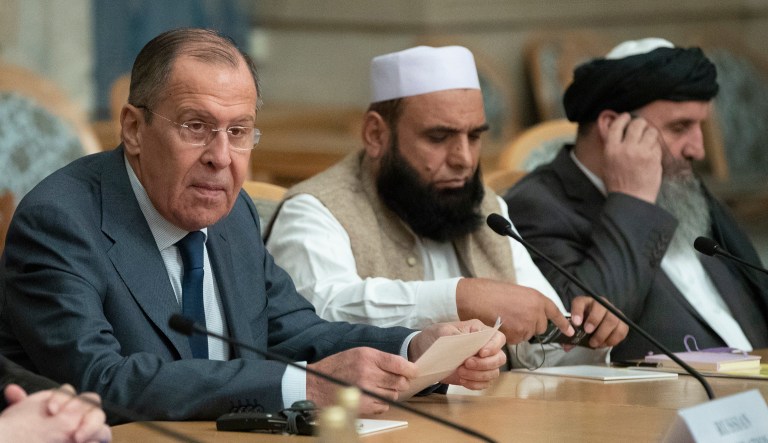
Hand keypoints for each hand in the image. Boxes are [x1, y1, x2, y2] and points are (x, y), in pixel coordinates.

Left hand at [0, 384, 110, 442]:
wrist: (30, 442)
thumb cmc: (29, 436)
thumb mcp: (26, 417)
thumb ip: (22, 404)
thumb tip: (12, 390)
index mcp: (64, 406)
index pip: (69, 392)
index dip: (63, 397)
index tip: (51, 410)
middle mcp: (78, 415)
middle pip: (91, 400)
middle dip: (81, 407)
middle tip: (66, 418)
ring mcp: (87, 427)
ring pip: (99, 416)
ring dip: (91, 423)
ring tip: (78, 436)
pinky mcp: (95, 439)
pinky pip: (105, 434)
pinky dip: (97, 437)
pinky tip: (84, 441)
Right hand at [306, 347, 417, 414]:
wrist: (316, 385)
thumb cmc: (337, 367)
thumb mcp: (357, 353)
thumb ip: (379, 359)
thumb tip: (402, 367)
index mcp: (367, 356)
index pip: (399, 364)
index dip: (410, 369)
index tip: (414, 372)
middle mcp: (368, 373)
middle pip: (399, 381)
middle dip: (400, 382)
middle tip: (393, 380)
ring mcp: (366, 391)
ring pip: (393, 394)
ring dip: (390, 392)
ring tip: (376, 387)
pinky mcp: (363, 405)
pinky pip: (384, 406)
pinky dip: (381, 402)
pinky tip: (370, 396)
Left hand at [420, 320, 506, 389]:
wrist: (424, 351)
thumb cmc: (435, 336)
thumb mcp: (442, 332)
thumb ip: (456, 335)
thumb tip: (466, 341)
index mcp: (479, 331)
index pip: (498, 338)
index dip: (494, 347)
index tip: (481, 353)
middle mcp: (484, 347)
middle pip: (499, 358)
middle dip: (484, 364)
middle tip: (466, 364)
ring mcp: (482, 362)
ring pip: (494, 372)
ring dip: (478, 375)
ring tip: (460, 372)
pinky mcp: (476, 375)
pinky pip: (485, 383)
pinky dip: (475, 384)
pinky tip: (462, 380)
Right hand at [456, 277, 573, 343]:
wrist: (475, 297)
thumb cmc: (490, 292)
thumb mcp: (516, 293)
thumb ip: (528, 304)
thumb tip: (530, 314)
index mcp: (536, 298)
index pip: (554, 312)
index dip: (563, 323)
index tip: (571, 331)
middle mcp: (536, 311)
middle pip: (540, 328)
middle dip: (529, 326)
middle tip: (513, 318)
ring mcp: (527, 324)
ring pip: (526, 335)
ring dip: (517, 332)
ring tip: (503, 319)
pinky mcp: (518, 334)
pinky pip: (516, 340)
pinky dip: (508, 336)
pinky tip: (499, 325)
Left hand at [570, 296, 627, 347]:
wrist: (600, 322)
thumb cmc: (585, 323)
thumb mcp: (577, 325)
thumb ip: (572, 334)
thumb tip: (566, 346)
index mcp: (585, 302)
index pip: (580, 302)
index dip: (577, 311)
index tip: (576, 323)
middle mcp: (600, 303)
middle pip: (601, 308)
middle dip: (594, 321)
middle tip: (588, 332)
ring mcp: (613, 312)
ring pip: (612, 319)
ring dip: (603, 333)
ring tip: (594, 343)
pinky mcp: (623, 322)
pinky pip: (622, 330)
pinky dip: (613, 339)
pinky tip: (604, 344)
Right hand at [599, 111, 661, 202]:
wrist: (630, 199)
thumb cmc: (617, 183)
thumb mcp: (607, 163)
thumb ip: (612, 147)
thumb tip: (618, 133)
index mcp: (611, 149)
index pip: (617, 125)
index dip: (623, 118)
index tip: (627, 117)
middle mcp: (626, 148)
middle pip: (637, 124)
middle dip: (640, 123)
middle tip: (641, 126)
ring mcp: (642, 153)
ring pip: (650, 132)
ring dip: (650, 133)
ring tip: (647, 139)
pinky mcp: (654, 158)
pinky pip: (657, 145)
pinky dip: (655, 146)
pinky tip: (651, 152)